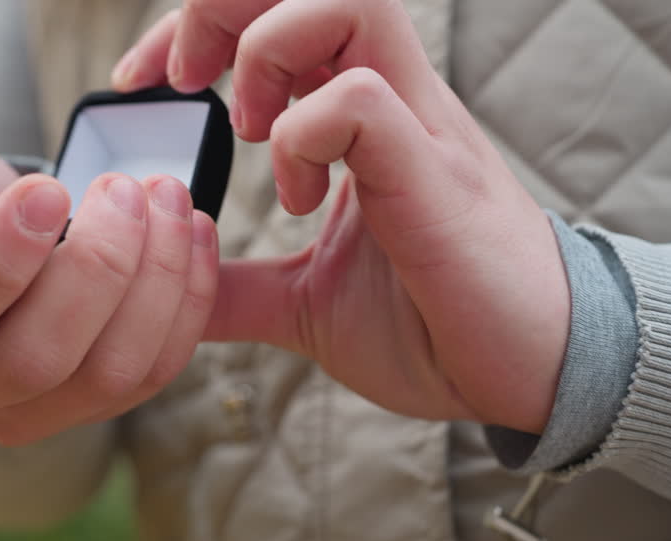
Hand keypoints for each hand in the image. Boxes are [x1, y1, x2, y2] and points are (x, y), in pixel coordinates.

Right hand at [0, 135, 218, 444]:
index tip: (48, 190)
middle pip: (32, 363)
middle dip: (97, 270)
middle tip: (128, 188)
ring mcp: (20, 412)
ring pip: (104, 377)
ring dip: (156, 285)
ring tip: (170, 200)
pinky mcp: (86, 407)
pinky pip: (150, 374)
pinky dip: (186, 305)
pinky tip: (194, 235)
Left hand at [112, 0, 569, 432]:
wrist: (527, 374)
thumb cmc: (432, 326)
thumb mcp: (303, 303)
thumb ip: (235, 285)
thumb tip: (171, 284)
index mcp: (358, 119)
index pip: (276, 15)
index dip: (196, 24)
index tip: (143, 82)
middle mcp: (390, 102)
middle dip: (220, 7)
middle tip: (182, 81)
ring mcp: (418, 128)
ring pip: (346, 2)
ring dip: (267, 53)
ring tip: (254, 132)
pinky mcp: (435, 173)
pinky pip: (363, 100)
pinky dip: (306, 135)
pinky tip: (301, 196)